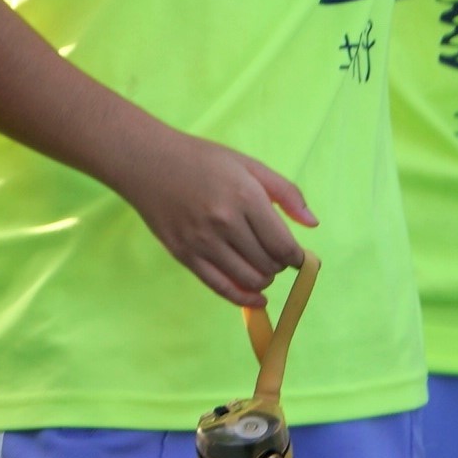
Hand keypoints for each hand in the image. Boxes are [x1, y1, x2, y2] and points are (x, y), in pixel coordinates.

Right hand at [117, 131, 315, 310]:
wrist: (145, 162)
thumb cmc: (200, 159)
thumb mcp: (248, 165)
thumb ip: (286, 192)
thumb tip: (313, 224)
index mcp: (245, 197)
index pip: (283, 245)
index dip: (297, 257)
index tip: (297, 256)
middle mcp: (224, 222)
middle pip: (269, 264)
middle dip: (280, 266)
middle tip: (275, 256)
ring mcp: (202, 241)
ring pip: (249, 278)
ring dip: (264, 280)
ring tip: (263, 269)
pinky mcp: (184, 254)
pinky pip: (220, 287)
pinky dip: (244, 298)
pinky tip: (257, 299)